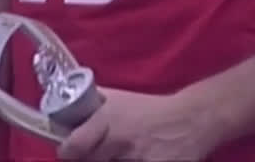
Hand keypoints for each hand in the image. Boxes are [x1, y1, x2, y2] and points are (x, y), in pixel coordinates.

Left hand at [58, 87, 223, 161]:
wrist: (190, 119)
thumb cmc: (149, 108)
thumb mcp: (117, 99)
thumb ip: (90, 105)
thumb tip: (64, 107)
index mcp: (107, 120)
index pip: (74, 146)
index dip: (67, 152)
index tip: (67, 152)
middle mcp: (120, 140)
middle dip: (87, 161)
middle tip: (92, 156)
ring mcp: (138, 158)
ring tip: (117, 156)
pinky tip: (134, 160)